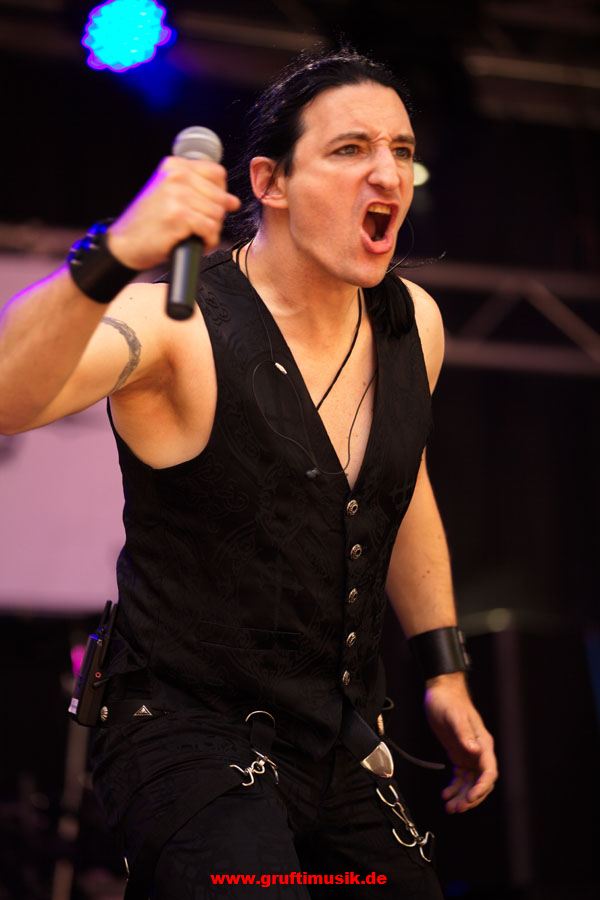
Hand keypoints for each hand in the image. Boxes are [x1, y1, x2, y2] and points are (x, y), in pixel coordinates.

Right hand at [107, 156, 240, 269]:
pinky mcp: (179, 216)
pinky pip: (210, 229)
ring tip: (195, 236)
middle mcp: (176, 176)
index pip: (217, 174)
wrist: (124, 243)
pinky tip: (196, 243)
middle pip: (220, 196)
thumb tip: (233, 201)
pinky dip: (208, 241)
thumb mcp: (169, 195)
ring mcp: (177, 195)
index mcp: (174, 166)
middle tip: (199, 228)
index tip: (210, 207)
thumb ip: (198, 191)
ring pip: (217, 214)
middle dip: (216, 216)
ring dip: (211, 231)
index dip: (220, 194)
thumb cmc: (149, 223)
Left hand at [424, 672, 497, 813]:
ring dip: (462, 797)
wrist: (440, 691)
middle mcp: (479, 751)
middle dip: (471, 797)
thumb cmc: (448, 701)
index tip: (471, 797)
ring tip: (450, 807)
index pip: (489, 771)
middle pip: (481, 782)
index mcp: (482, 742)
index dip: (482, 787)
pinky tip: (446, 795)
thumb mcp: (453, 716)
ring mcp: (470, 754)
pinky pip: (461, 777)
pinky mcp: (459, 755)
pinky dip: (455, 788)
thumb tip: (475, 750)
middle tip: (457, 808)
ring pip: (470, 783)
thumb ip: (463, 733)